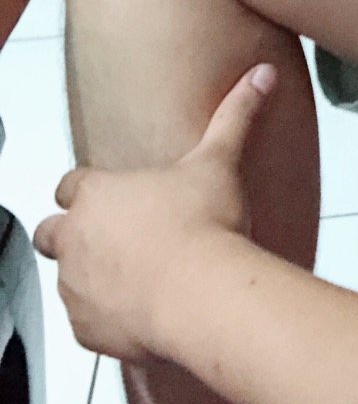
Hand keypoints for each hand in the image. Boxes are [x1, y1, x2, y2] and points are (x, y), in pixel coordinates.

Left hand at [33, 63, 276, 361]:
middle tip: (118, 238)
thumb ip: (236, 114)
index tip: (116, 198)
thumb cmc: (205, 228)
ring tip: (138, 276)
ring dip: (91, 276)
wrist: (202, 296)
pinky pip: (85, 322)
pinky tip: (143, 309)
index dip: (90, 190)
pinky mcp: (86, 329)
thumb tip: (262, 74)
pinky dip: (105, 317)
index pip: (70, 185)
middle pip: (49, 232)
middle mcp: (74, 238)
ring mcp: (75, 287)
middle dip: (73, 234)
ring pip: (66, 279)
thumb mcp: (221, 161)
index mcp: (96, 194)